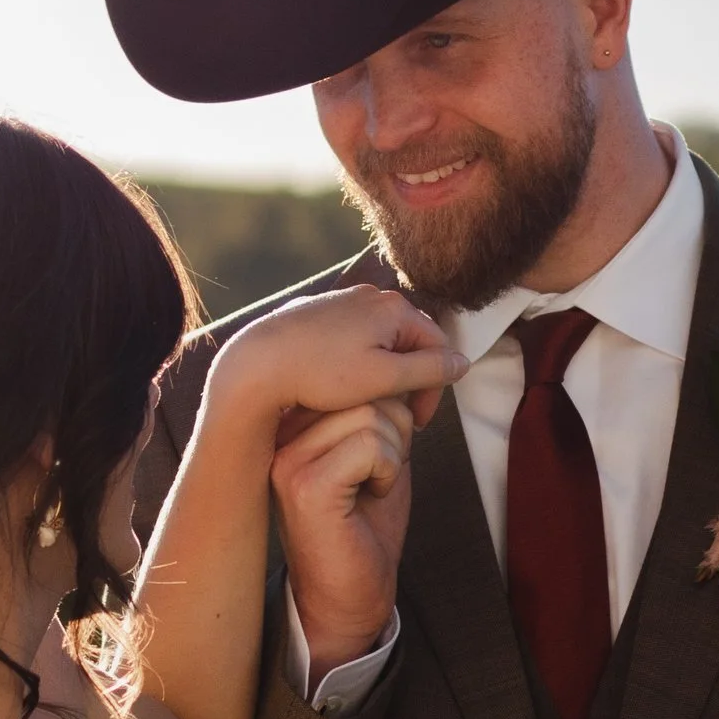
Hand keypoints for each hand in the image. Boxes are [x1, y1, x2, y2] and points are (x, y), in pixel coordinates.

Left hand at [211, 283, 463, 439]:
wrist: (255, 363)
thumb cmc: (320, 373)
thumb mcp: (384, 378)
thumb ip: (429, 370)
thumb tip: (463, 363)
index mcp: (393, 308)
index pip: (437, 346)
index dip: (434, 389)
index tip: (416, 421)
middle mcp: (369, 297)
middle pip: (408, 342)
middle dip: (408, 381)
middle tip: (394, 416)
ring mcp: (340, 303)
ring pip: (378, 342)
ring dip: (382, 375)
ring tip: (366, 405)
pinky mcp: (314, 314)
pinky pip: (349, 340)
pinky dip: (354, 365)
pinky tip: (336, 389)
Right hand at [274, 395, 416, 674]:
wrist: (348, 597)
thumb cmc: (365, 527)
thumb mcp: (376, 453)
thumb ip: (379, 409)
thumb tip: (406, 369)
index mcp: (294, 423)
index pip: (354, 377)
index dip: (390, 406)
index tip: (386, 451)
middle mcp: (281, 436)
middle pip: (365, 391)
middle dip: (396, 430)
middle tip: (379, 474)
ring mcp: (288, 460)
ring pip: (371, 416)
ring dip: (393, 455)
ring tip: (370, 487)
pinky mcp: (305, 486)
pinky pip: (369, 446)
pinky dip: (387, 471)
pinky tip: (368, 499)